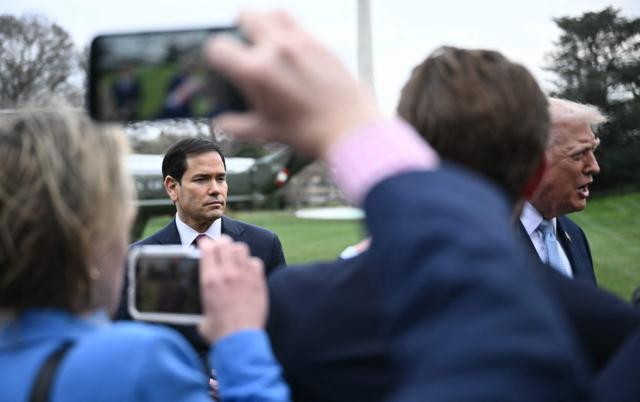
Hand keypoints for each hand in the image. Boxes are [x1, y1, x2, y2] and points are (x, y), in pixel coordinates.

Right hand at [197, 235, 266, 342]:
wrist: (240, 340)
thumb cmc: (219, 332)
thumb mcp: (201, 315)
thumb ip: (202, 302)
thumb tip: (201, 303)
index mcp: (209, 280)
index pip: (207, 249)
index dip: (206, 243)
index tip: (205, 243)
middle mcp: (227, 274)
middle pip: (225, 243)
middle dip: (220, 242)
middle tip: (220, 246)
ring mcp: (244, 276)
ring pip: (241, 248)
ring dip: (235, 250)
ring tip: (234, 256)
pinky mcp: (258, 282)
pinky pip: (255, 262)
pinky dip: (250, 263)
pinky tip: (248, 270)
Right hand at [205, 10, 380, 157]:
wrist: (349, 129)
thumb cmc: (310, 132)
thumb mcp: (267, 131)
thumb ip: (238, 126)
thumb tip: (224, 124)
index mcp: (256, 71)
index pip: (219, 46)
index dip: (214, 53)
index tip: (220, 59)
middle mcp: (277, 49)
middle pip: (246, 16)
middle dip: (238, 28)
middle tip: (242, 42)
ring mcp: (300, 42)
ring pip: (273, 12)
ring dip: (265, 20)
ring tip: (265, 35)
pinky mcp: (320, 43)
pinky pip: (298, 25)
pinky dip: (288, 30)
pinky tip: (290, 47)